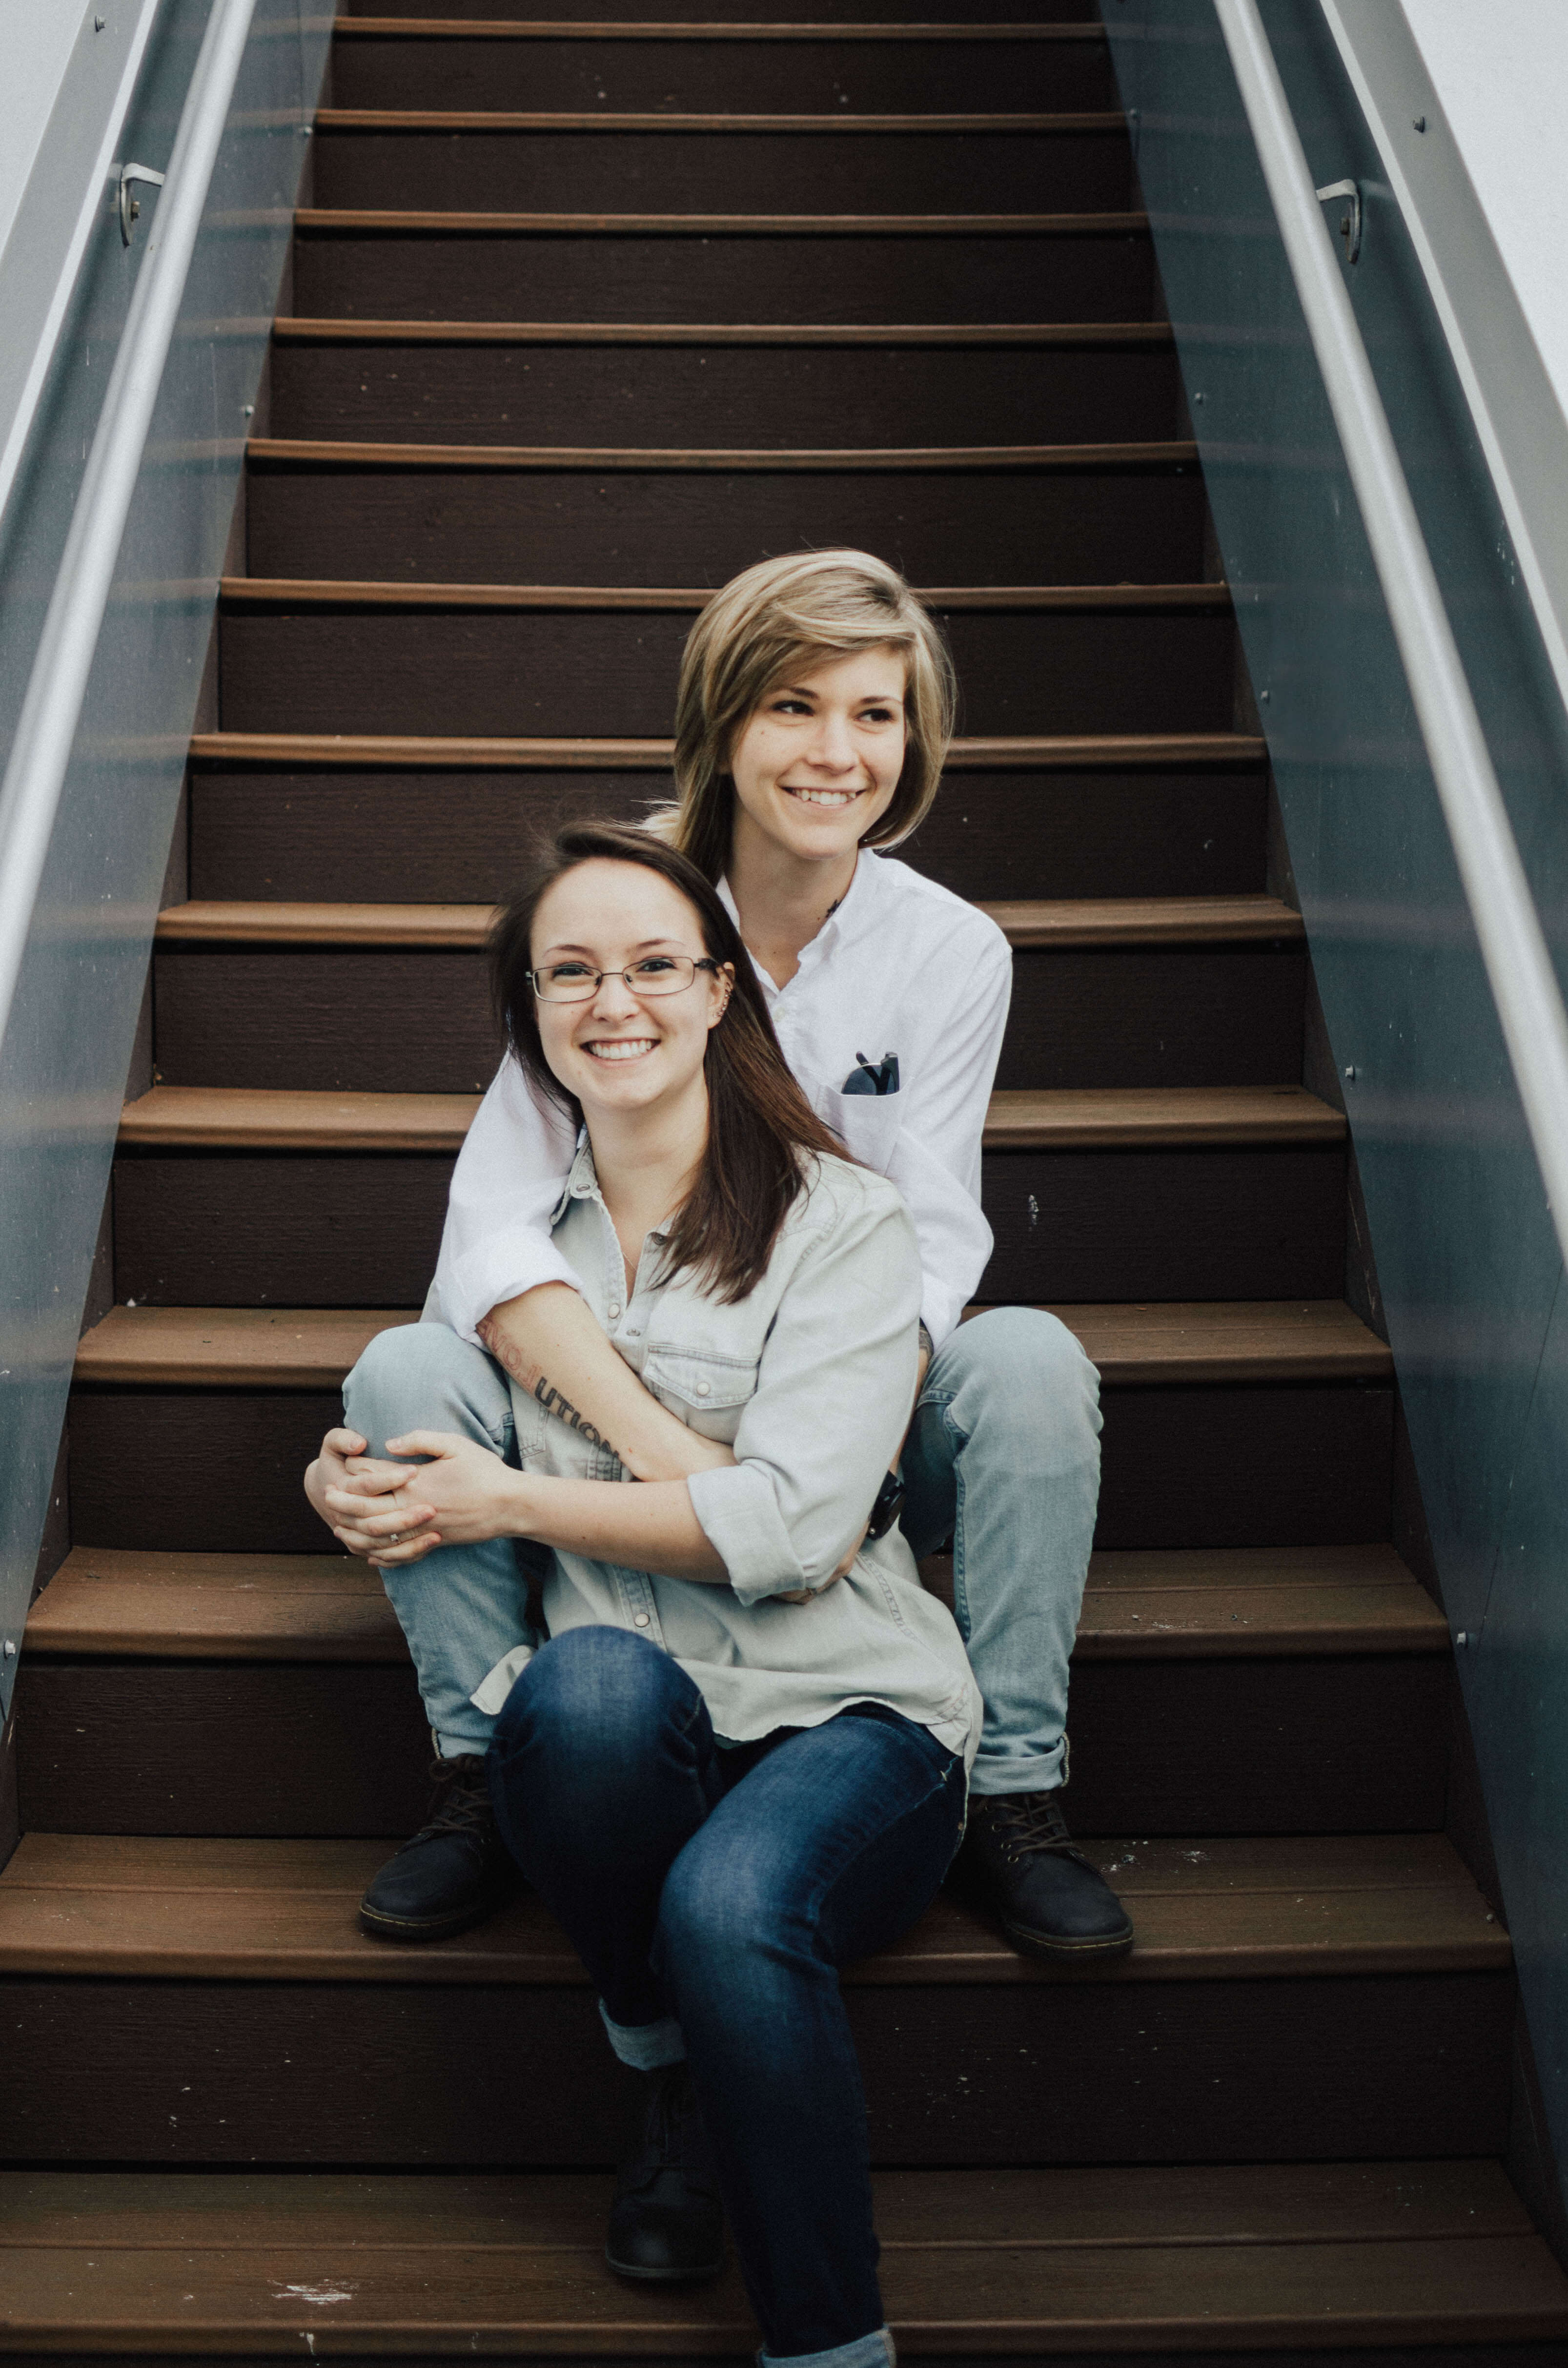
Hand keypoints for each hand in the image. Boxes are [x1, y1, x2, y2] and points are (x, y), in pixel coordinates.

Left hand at [321, 1429, 519, 1565]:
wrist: (510, 1505)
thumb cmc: (484, 1471)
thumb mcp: (454, 1444)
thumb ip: (419, 1440)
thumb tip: (389, 1443)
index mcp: (416, 1482)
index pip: (374, 1477)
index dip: (354, 1469)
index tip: (344, 1461)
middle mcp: (414, 1509)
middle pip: (366, 1510)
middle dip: (342, 1502)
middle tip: (326, 1494)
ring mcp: (421, 1530)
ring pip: (377, 1537)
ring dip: (354, 1531)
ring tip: (338, 1524)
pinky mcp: (431, 1543)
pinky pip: (397, 1555)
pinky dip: (378, 1555)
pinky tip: (368, 1552)